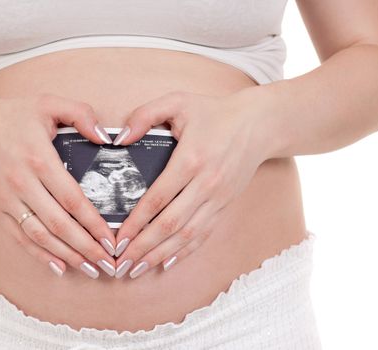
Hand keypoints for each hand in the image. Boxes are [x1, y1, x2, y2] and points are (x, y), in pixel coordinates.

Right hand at [0, 93, 117, 278]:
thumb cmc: (13, 116)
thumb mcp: (49, 103)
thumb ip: (81, 113)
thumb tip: (106, 138)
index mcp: (39, 159)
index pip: (72, 199)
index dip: (93, 223)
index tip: (112, 239)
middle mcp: (22, 183)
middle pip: (59, 224)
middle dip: (86, 247)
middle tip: (108, 263)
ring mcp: (7, 199)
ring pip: (40, 236)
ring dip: (67, 255)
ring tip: (90, 269)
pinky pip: (20, 237)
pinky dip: (39, 254)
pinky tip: (59, 266)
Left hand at [112, 90, 269, 278]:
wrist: (260, 124)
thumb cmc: (215, 112)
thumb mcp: (178, 101)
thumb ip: (145, 115)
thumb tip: (118, 139)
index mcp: (191, 160)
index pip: (157, 199)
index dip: (136, 223)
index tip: (117, 239)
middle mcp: (206, 184)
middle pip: (170, 224)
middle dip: (143, 247)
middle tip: (121, 263)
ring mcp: (219, 198)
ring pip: (187, 234)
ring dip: (161, 254)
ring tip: (137, 269)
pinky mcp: (226, 205)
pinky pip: (204, 233)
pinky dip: (186, 250)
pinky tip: (168, 262)